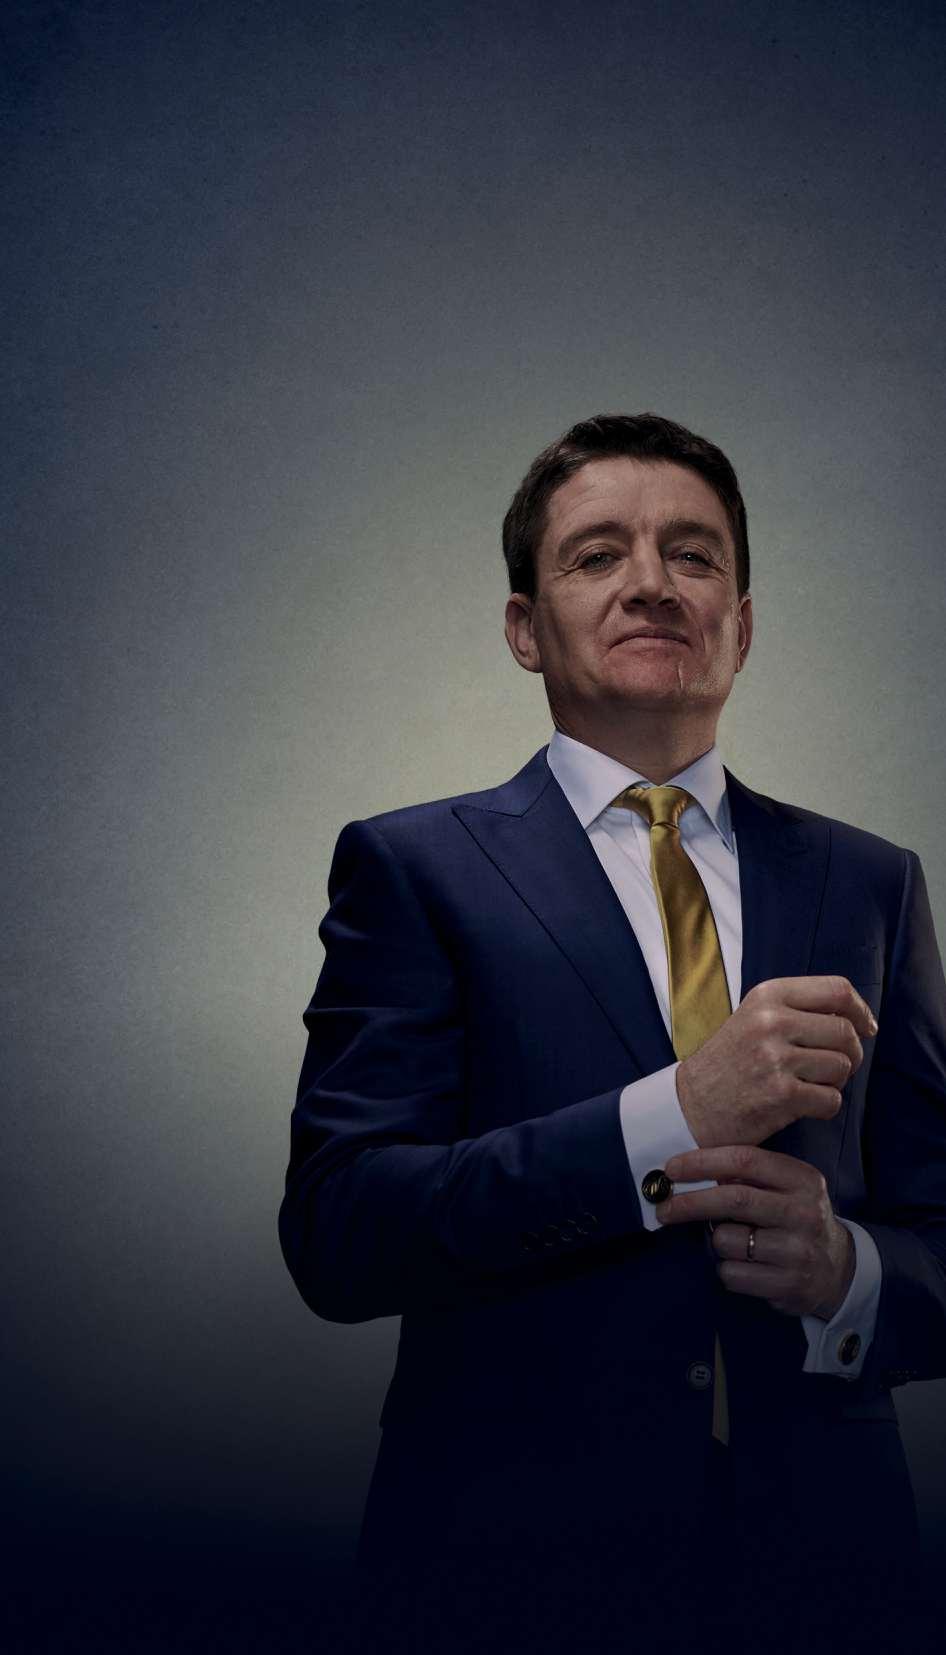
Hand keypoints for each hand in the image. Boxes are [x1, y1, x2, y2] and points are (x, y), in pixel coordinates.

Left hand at [656, 1145, 856, 1319]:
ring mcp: (798, 1251)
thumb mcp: (788, 1187)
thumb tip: (690, 1171)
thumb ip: (750, 1176)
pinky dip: (726, 1269)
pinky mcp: (788, 1285)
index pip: (745, 1160)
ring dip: (715, 1241)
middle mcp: (804, 1213)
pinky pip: (731, 1274)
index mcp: (802, 1180)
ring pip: (727, 1240)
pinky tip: (744, 1265)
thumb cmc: (797, 1219)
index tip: (672, 1169)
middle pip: (732, 1200)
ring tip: (733, 1242)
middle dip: (690, 1203)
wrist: (838, 1270)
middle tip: (664, 1208)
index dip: (702, 1162)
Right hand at [675, 975, 877, 1148]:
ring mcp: (775, 1058)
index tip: (866, 1028)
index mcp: (768, 995)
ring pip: (842, 1066)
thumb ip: (799, 1009)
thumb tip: (859, 1017)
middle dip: (852, 1053)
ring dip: (836, 1081)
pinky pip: (832, 1099)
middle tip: (836, 1066)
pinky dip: (825, 1106)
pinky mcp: (780, 1095)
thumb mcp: (756, 1017)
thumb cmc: (732, 1061)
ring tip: (812, 1084)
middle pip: (845, 1030)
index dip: (860, 1010)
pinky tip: (804, 1105)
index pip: (836, 989)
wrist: (692, 1103)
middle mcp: (771, 1021)